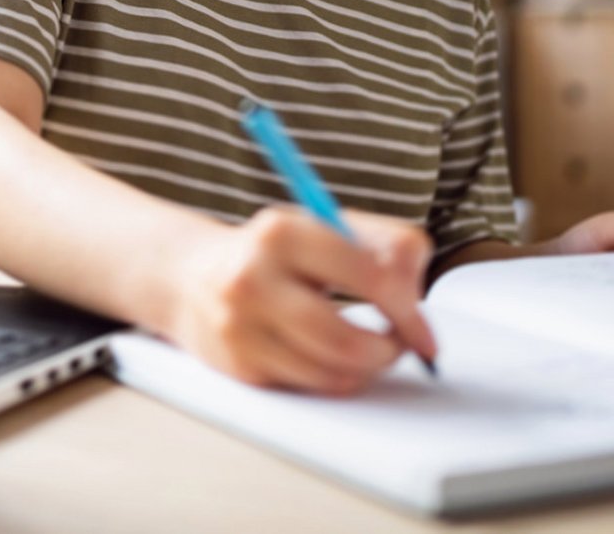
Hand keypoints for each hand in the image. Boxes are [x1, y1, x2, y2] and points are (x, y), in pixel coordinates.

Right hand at [157, 207, 435, 394]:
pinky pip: (310, 387)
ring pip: (332, 372)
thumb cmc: (275, 253)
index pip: (368, 276)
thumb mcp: (326, 226)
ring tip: (369, 350)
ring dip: (366, 369)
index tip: (423, 329)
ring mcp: (240, 327)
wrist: (189, 276)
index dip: (408, 310)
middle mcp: (253, 279)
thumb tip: (415, 295)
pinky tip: (331, 358)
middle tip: (400, 346)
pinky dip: (334, 379)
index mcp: (282, 232)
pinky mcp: (239, 366)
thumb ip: (385, 245)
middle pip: (346, 339)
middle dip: (389, 351)